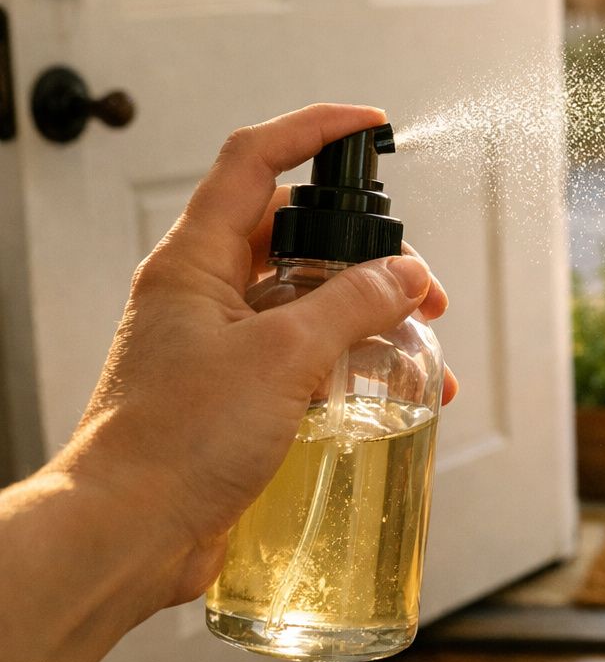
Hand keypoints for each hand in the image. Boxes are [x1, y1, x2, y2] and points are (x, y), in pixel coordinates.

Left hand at [51, 103, 455, 611]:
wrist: (128, 534)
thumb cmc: (173, 441)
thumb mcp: (281, 357)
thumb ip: (352, 305)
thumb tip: (405, 276)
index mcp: (195, 262)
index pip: (255, 161)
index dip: (314, 131)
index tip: (370, 127)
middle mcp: (206, 295)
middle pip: (297, 238)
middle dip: (367, 253)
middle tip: (417, 288)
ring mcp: (222, 346)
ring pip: (310, 305)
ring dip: (370, 321)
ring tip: (419, 355)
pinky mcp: (238, 395)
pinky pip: (307, 360)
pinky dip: (353, 368)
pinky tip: (392, 400)